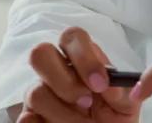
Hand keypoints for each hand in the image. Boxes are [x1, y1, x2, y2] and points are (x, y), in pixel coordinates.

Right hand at [18, 27, 140, 121]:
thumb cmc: (115, 118)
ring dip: (64, 114)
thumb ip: (122, 91)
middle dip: (64, 81)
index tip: (100, 84)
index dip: (84, 58)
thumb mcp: (126, 104)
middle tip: (86, 101)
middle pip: (40, 53)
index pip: (72, 37)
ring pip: (35, 93)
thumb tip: (110, 86)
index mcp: (80, 59)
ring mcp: (39, 93)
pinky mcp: (30, 117)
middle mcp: (54, 71)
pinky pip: (25, 119)